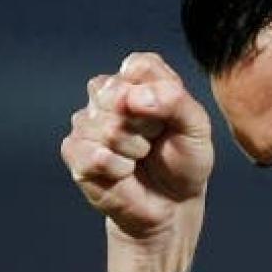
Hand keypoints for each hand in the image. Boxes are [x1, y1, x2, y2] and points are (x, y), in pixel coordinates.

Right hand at [61, 52, 213, 251]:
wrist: (171, 205)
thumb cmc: (183, 162)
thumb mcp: (197, 129)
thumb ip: (176, 102)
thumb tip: (134, 97)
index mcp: (139, 78)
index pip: (140, 66)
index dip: (159, 96)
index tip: (170, 119)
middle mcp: (108, 93)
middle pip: (118, 94)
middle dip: (147, 125)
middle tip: (155, 141)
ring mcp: (87, 121)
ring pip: (108, 127)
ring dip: (134, 150)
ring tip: (141, 157)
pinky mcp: (74, 151)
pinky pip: (93, 154)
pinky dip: (117, 168)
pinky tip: (124, 171)